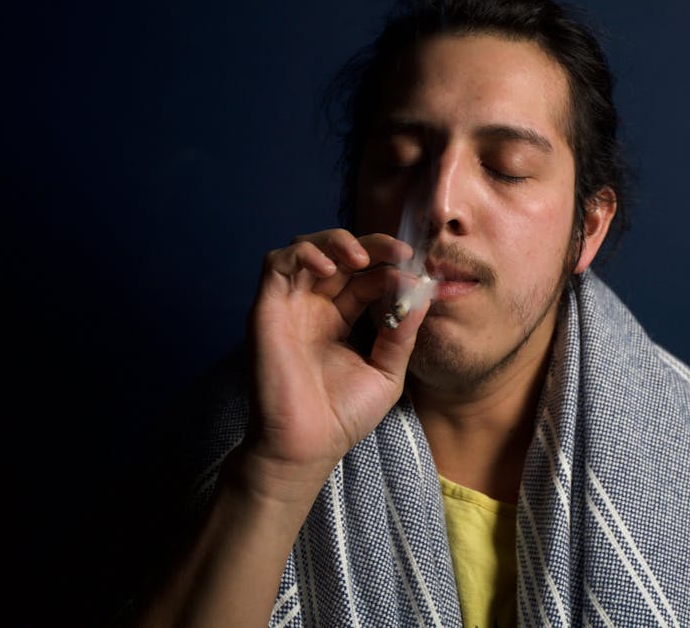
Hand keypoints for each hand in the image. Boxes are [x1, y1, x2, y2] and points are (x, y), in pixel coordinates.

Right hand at [236, 228, 427, 499]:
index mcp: (338, 320)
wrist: (306, 447)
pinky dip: (303, 253)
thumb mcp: (386, 371)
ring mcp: (289, 306)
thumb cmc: (342, 417)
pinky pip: (277, 263)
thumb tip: (422, 296)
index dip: (389, 268)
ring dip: (335, 241)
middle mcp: (312, 307)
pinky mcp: (267, 308)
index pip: (365, 277)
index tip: (415, 273)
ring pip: (305, 249)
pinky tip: (330, 267)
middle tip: (398, 251)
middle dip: (370, 245)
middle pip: (338, 255)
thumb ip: (402, 334)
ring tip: (361, 257)